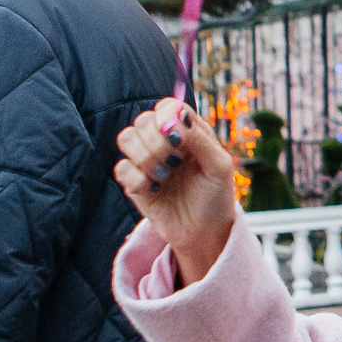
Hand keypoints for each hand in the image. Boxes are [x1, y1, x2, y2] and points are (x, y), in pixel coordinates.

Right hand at [115, 100, 240, 282]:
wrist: (204, 234)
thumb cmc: (216, 197)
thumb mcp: (220, 167)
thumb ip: (201, 139)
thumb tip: (177, 116)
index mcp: (188, 132)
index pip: (168, 107)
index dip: (168, 117)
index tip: (180, 140)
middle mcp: (165, 142)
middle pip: (144, 119)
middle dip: (157, 140)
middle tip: (174, 161)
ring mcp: (147, 160)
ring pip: (126, 137)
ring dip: (145, 156)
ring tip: (164, 175)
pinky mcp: (134, 182)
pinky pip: (121, 168)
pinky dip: (138, 179)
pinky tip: (154, 190)